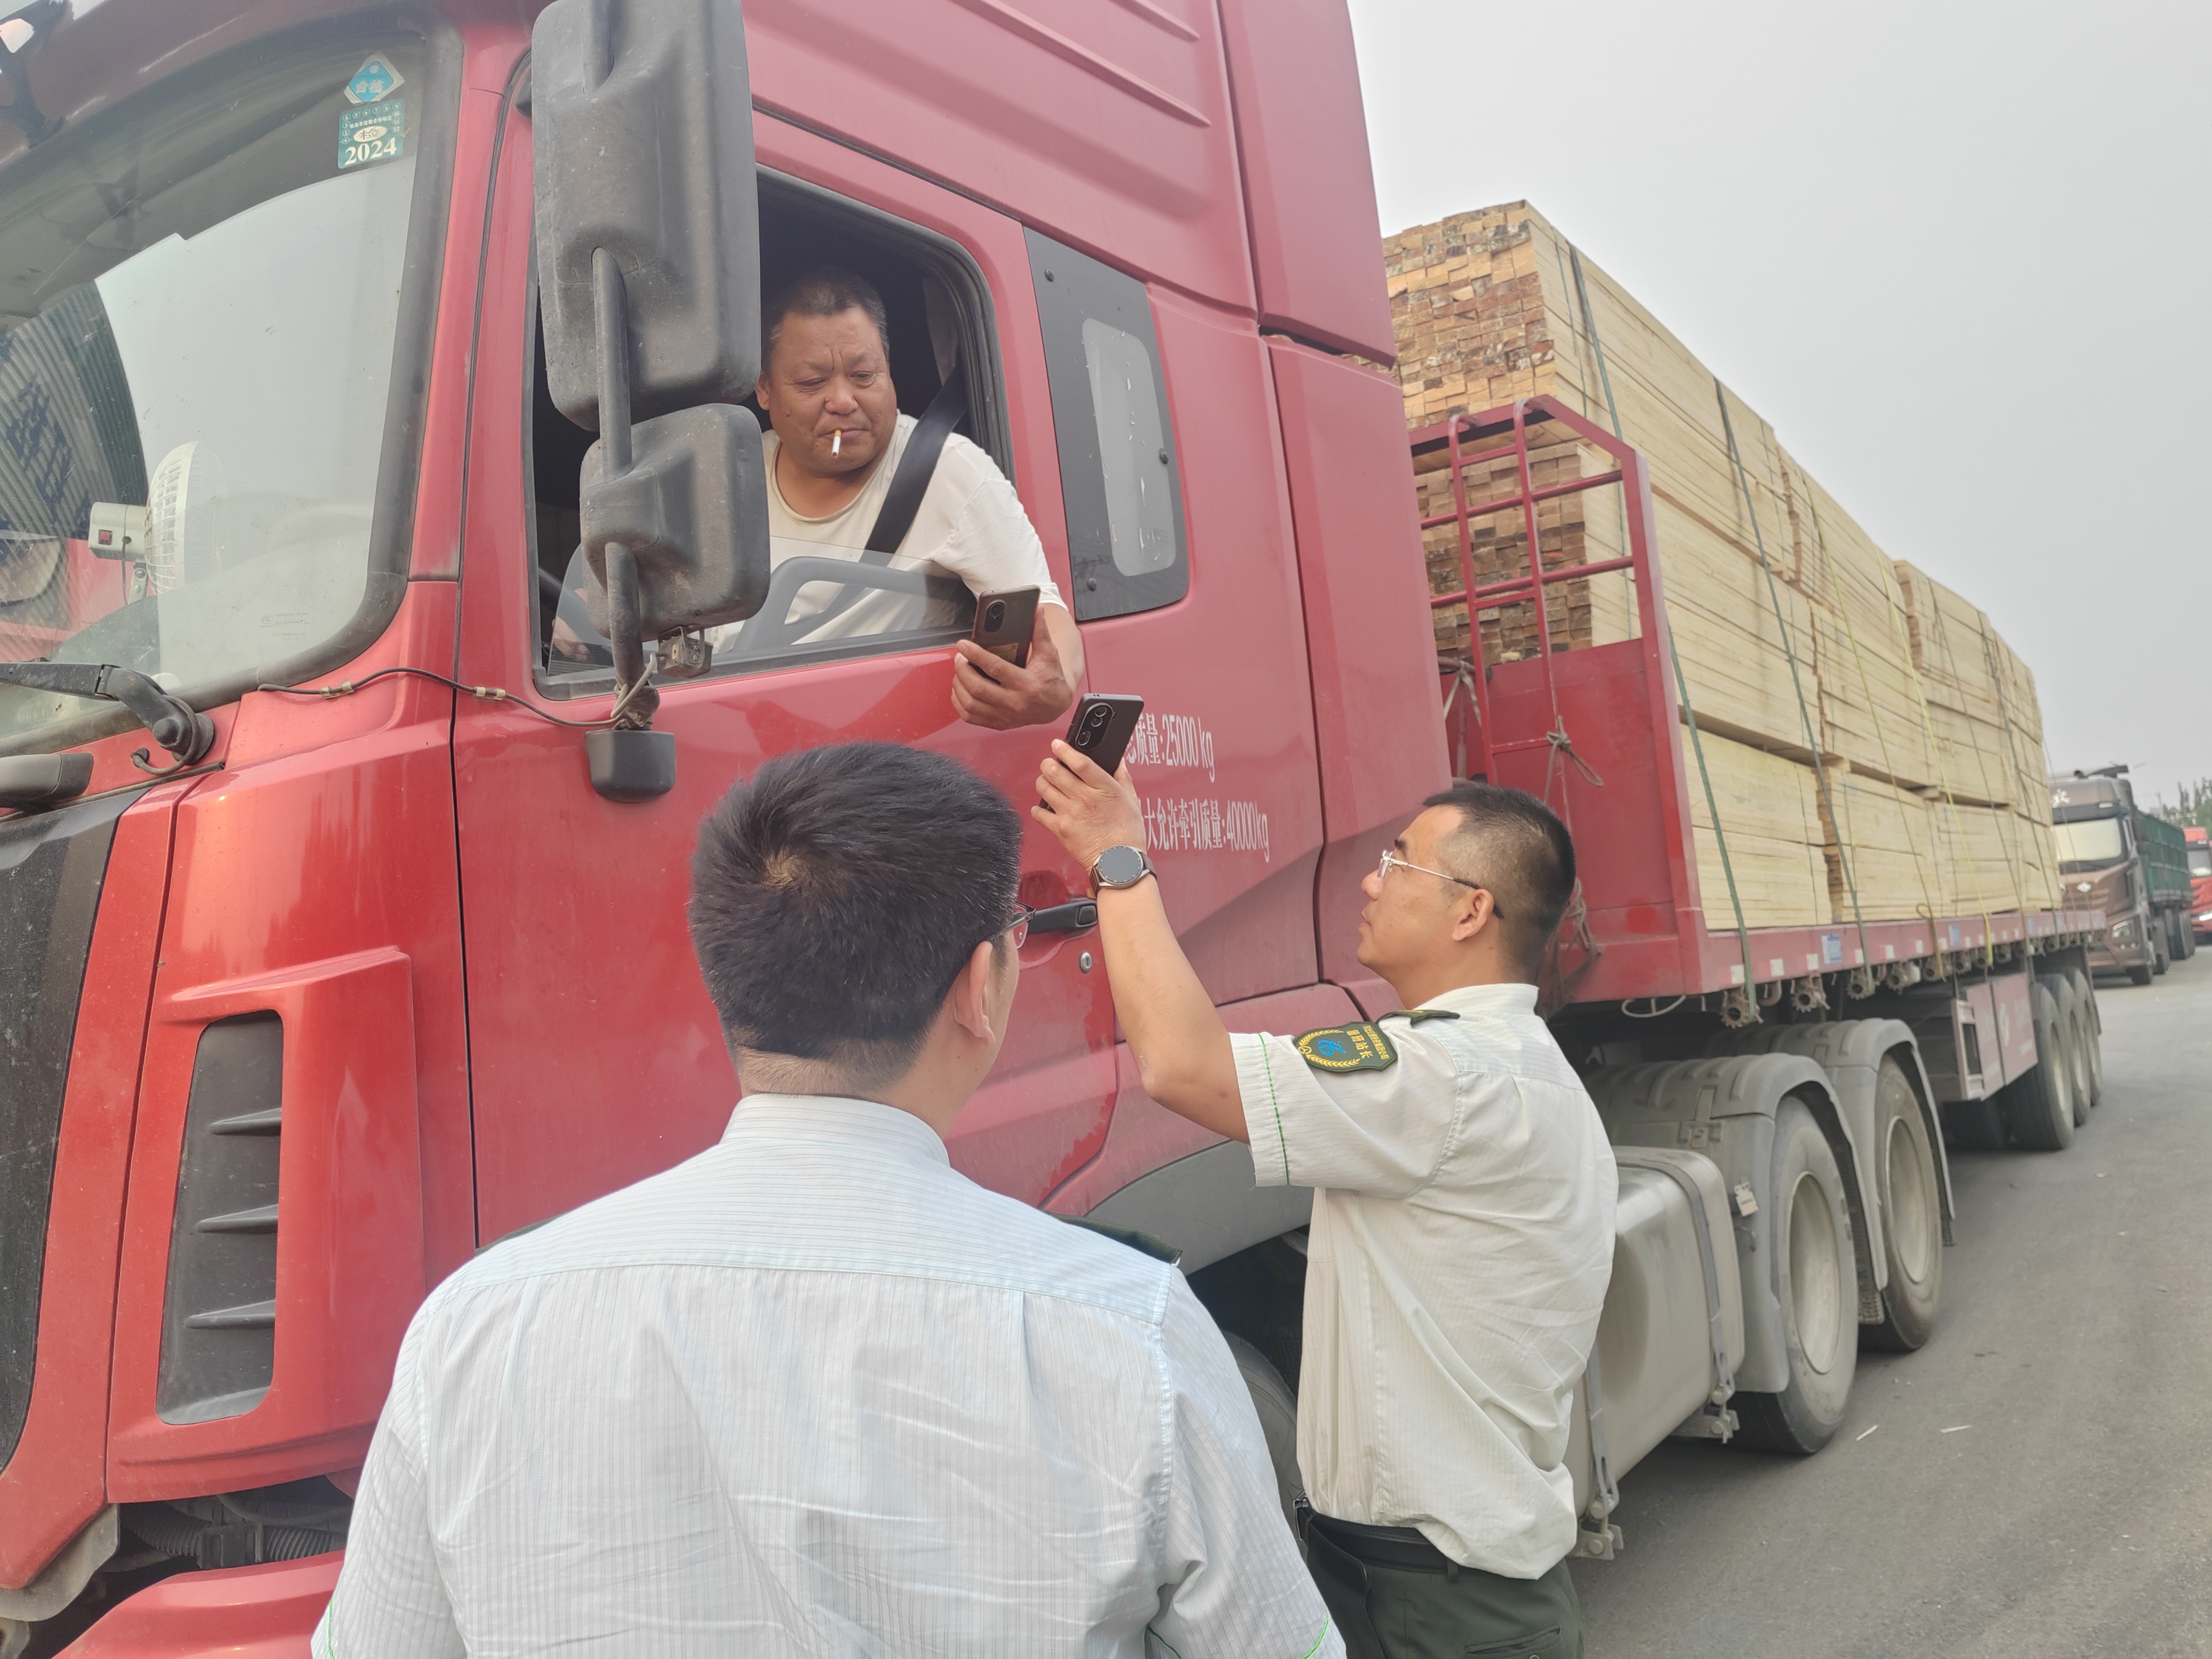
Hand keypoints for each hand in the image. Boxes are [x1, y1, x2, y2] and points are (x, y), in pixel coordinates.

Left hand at [951, 606, 1074, 729]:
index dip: (976, 655)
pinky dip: (959, 702)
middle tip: (960, 656)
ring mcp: (1005, 716)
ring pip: (970, 703)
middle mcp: (1015, 703)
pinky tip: (960, 689)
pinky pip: (970, 717)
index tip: (963, 644)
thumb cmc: (1051, 678)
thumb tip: (1037, 609)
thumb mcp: (1049, 654)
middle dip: (963, 669)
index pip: (995, 669)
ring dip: (958, 685)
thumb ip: (1041, 631)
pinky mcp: (998, 723)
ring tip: (960, 670)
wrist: (1055, 705)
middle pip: (977, 688)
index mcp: (1027, 685)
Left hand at [1033, 740, 1144, 872]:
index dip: (1065, 750)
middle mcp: (1084, 798)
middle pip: (1054, 771)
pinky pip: (1039, 813)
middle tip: (1050, 764)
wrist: (1119, 863)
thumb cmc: (1127, 834)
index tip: (1057, 745)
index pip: (1079, 761)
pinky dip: (1038, 808)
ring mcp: (1069, 814)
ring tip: (1048, 783)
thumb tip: (1118, 760)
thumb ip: (1122, 777)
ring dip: (1043, 781)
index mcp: (1103, 788)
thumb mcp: (1131, 800)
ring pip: (1043, 787)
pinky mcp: (1060, 830)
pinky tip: (1045, 807)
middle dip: (1048, 764)